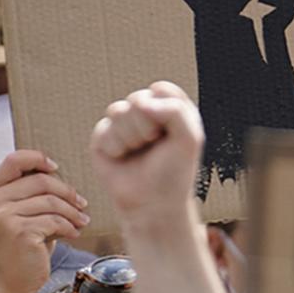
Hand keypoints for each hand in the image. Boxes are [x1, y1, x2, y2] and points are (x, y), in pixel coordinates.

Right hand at [0, 149, 86, 292]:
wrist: (13, 282)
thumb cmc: (26, 246)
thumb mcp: (25, 214)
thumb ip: (33, 193)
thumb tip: (57, 172)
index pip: (13, 160)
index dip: (38, 158)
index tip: (56, 168)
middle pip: (42, 180)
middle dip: (68, 192)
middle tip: (82, 205)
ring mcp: (4, 216)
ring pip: (52, 201)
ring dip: (74, 212)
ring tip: (82, 222)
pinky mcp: (19, 231)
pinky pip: (55, 220)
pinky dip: (70, 227)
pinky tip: (74, 234)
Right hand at [90, 82, 204, 235]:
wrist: (152, 203)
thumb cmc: (174, 171)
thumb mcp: (190, 139)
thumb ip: (175, 111)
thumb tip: (141, 103)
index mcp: (170, 109)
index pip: (161, 89)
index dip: (165, 110)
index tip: (173, 133)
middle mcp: (146, 113)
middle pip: (138, 98)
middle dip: (147, 125)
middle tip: (154, 145)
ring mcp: (123, 124)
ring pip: (118, 111)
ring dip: (132, 137)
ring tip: (139, 152)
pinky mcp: (103, 137)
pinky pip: (104, 129)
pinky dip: (116, 147)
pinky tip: (123, 158)